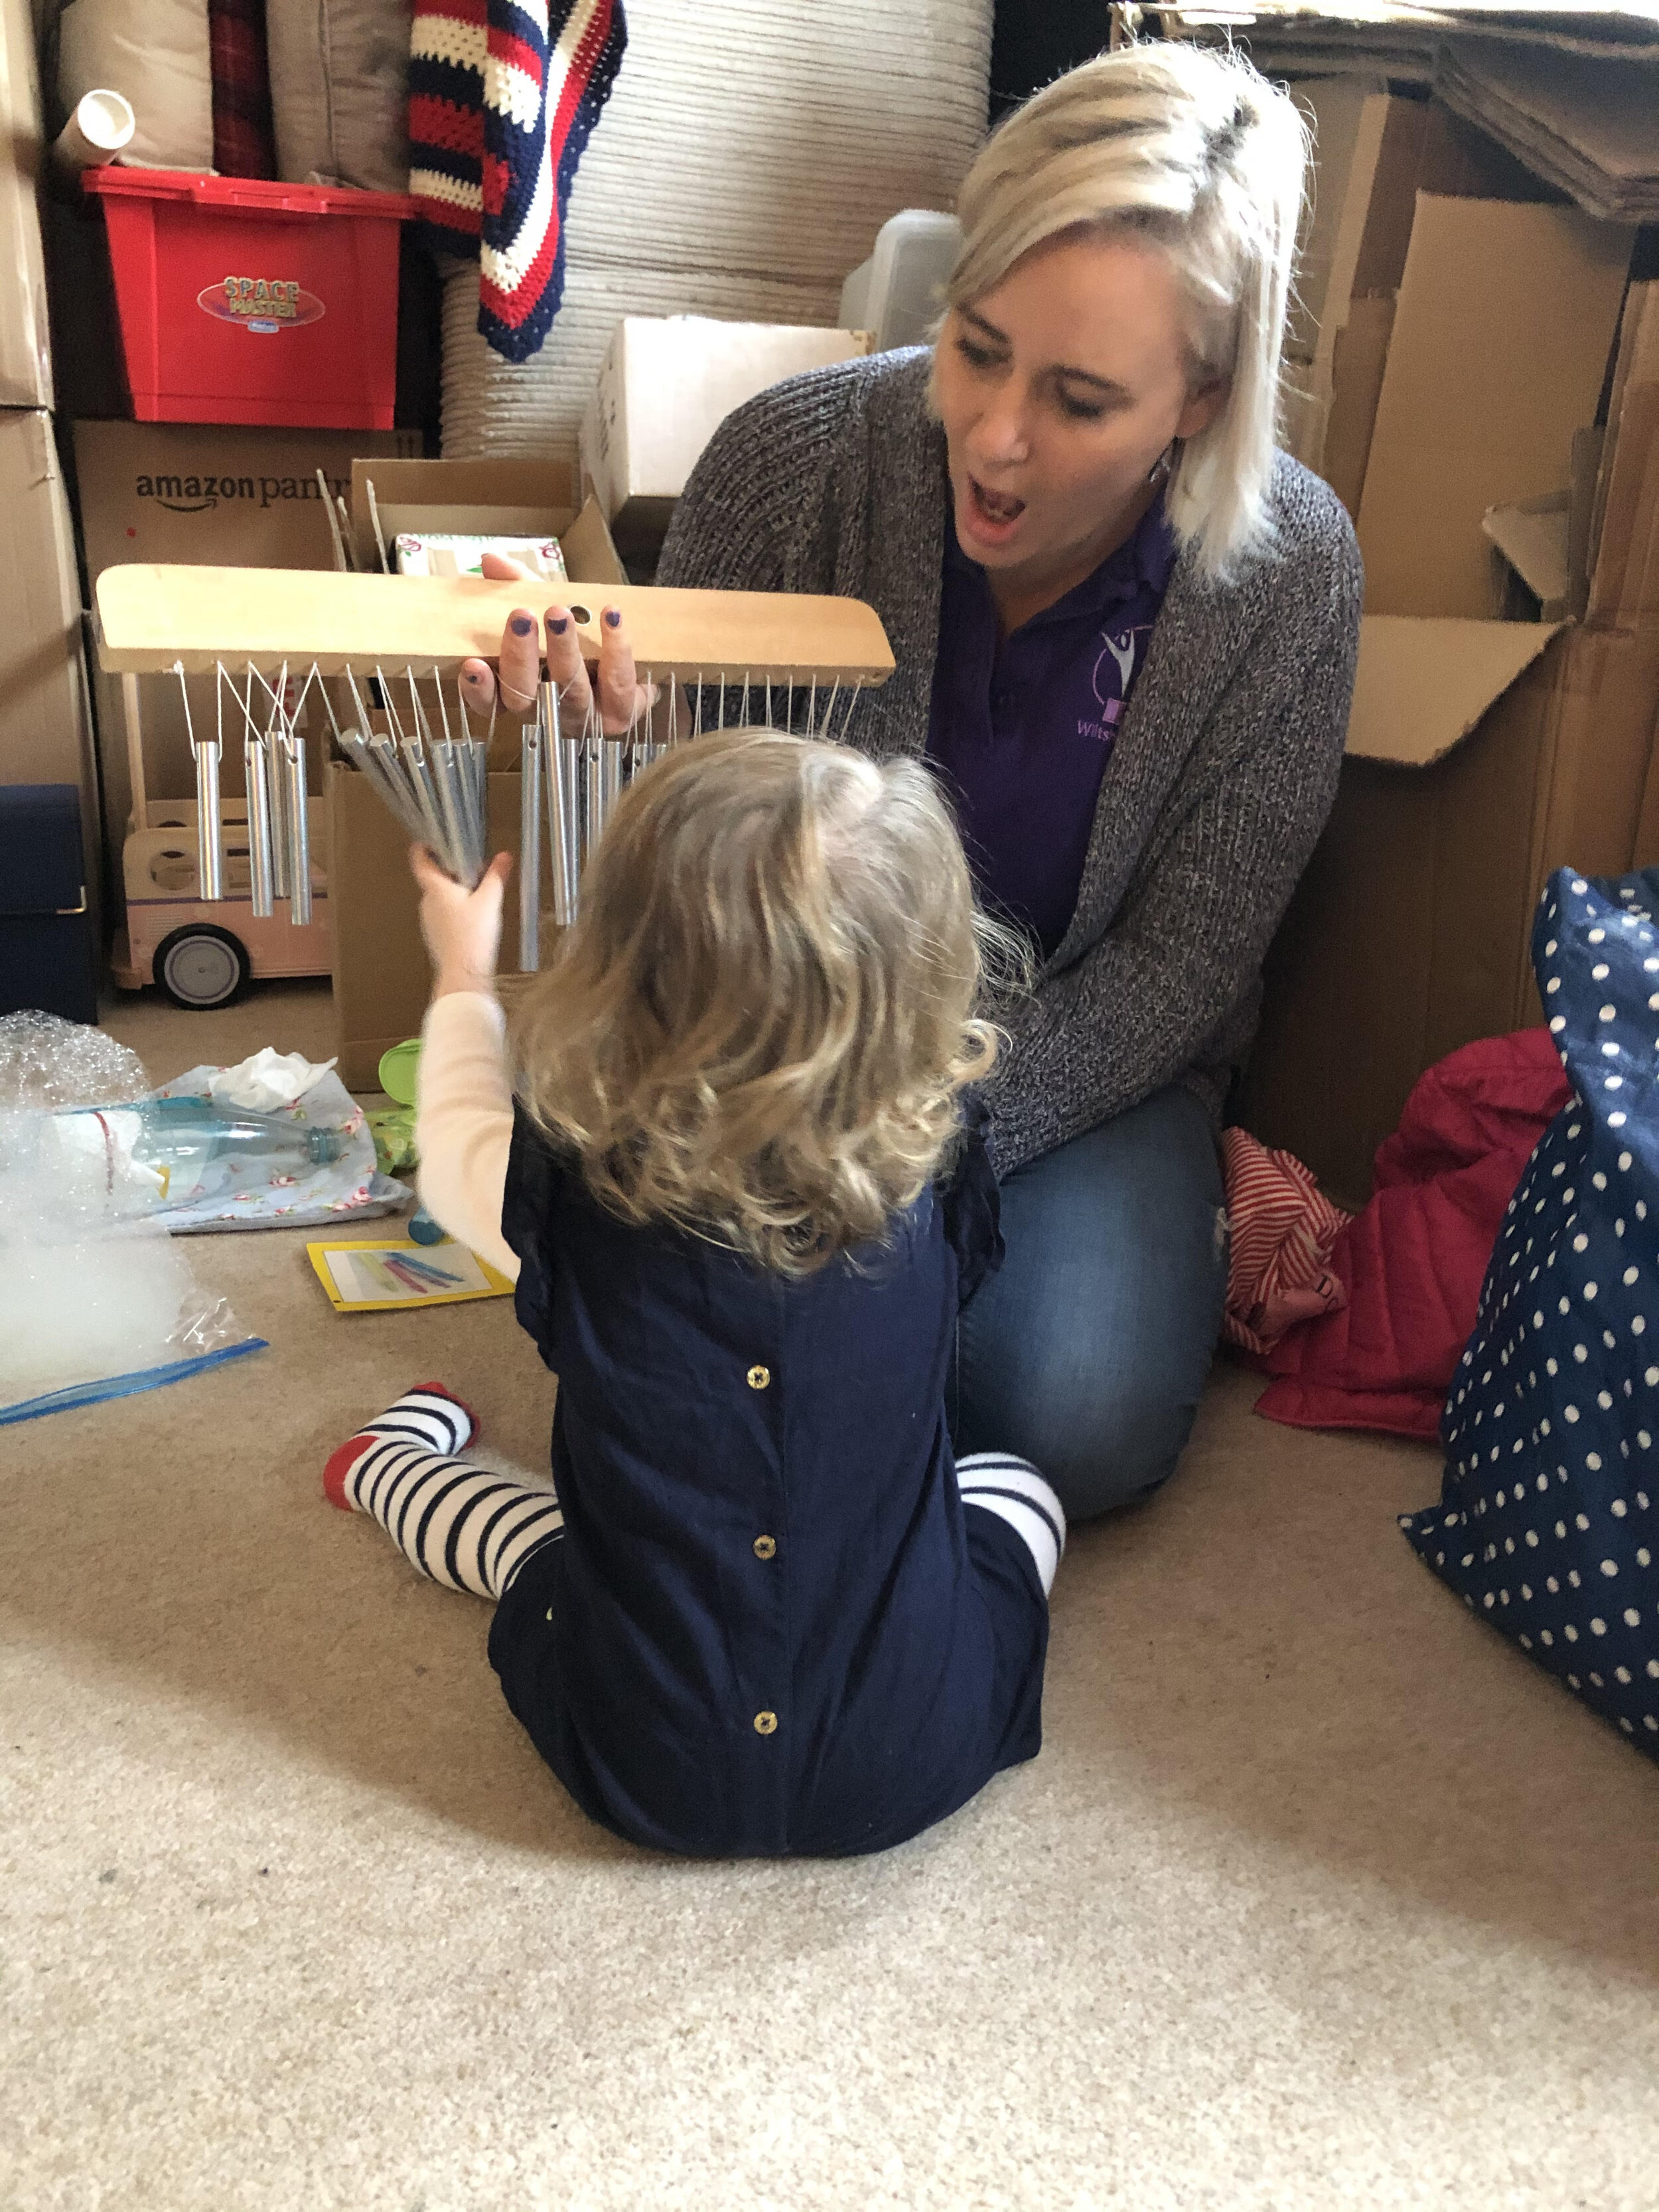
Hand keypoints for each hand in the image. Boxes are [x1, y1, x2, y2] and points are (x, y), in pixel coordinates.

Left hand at [411, 844, 512, 997]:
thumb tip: (505, 855)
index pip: (419, 860)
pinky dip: (456, 910)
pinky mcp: (435, 936)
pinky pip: (443, 915)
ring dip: (456, 892)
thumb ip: (496, 876)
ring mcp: (428, 920)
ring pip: (440, 898)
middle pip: (434, 878)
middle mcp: (426, 902)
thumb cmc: (474, 933)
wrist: (464, 974)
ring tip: (479, 894)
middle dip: (452, 871)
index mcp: (435, 888)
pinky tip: (474, 918)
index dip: (423, 847)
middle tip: (474, 868)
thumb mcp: (490, 901)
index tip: (432, 840)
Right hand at [459, 553, 652, 735]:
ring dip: (564, 651)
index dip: (478, 689)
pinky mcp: (623, 714)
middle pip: (525, 697)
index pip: (489, 703)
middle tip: (520, 617)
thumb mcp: (544, 605)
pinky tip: (610, 616)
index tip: (472, 663)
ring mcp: (586, 718)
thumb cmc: (579, 637)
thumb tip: (491, 560)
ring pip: (571, 692)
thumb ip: (517, 586)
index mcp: (520, 694)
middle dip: (520, 658)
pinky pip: (618, 684)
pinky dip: (615, 648)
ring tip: (558, 614)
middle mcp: (548, 713)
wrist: (639, 659)